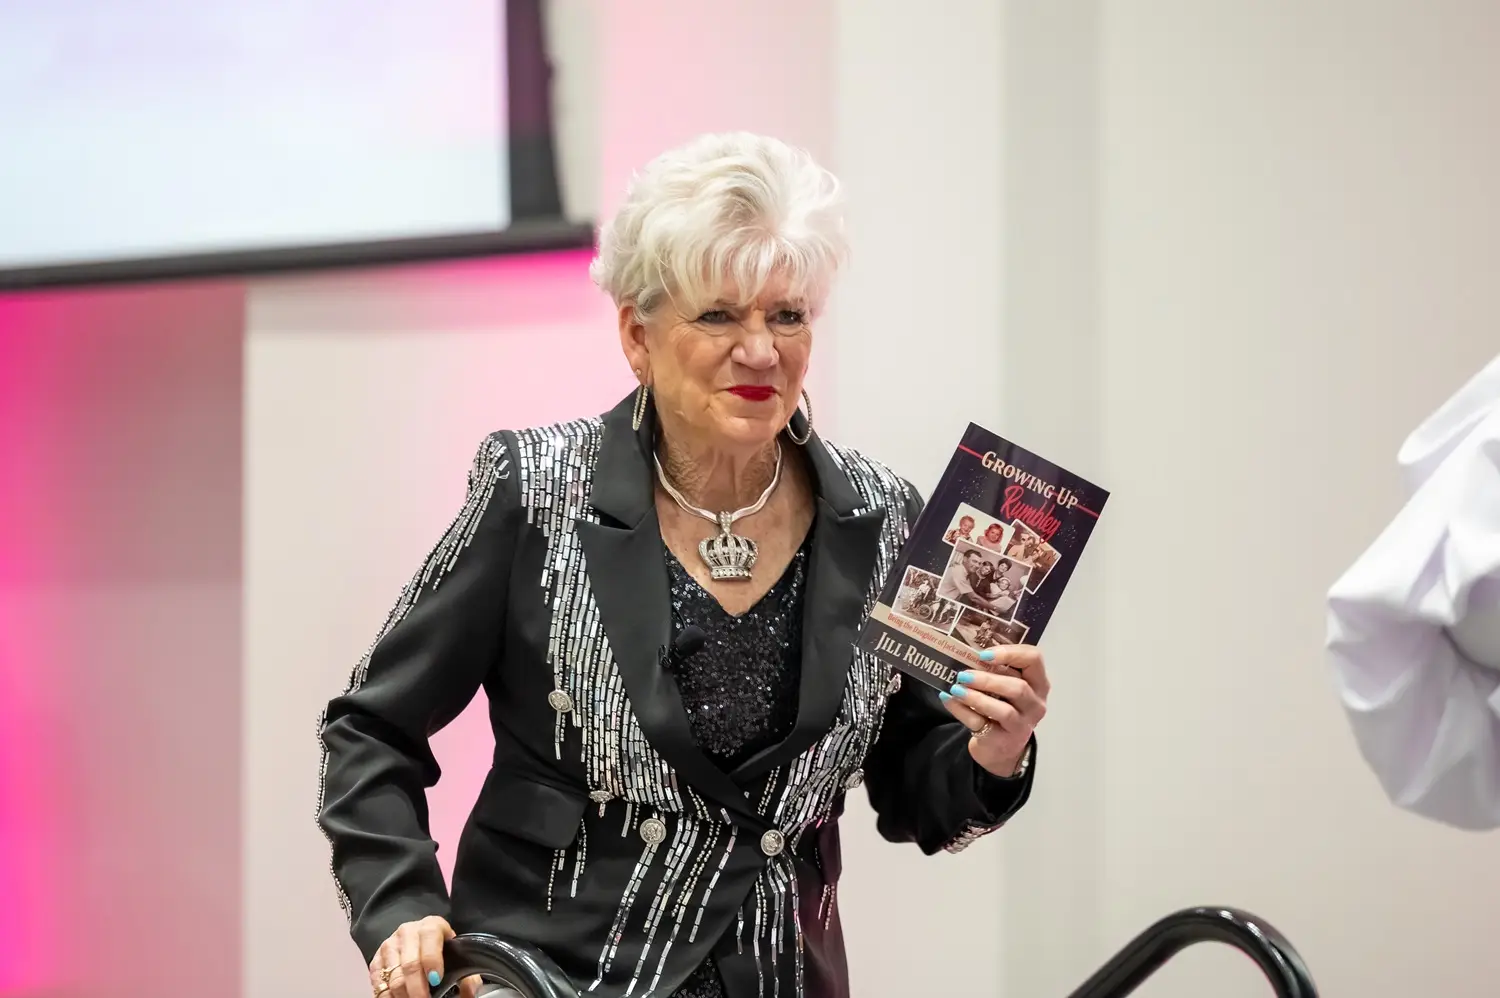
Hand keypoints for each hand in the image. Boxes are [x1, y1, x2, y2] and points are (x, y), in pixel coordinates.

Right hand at [369, 915, 482, 997]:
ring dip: (403, 996)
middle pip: (409, 964)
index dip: (432, 962)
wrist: (415, 935)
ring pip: (393, 977)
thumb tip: (471, 993)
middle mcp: (407, 933)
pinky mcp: (376, 961)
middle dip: (417, 989)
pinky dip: (388, 997)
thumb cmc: (438, 946)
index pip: (430, 940)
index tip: (436, 980)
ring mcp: (389, 946)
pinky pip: (379, 983)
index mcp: (430, 926)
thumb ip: (465, 971)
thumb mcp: (454, 950)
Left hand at [939, 644, 1048, 776]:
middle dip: (988, 679)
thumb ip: (995, 670)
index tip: (983, 655)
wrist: (1000, 745)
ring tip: (956, 689)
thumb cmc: (1003, 705)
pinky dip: (962, 710)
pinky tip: (949, 699)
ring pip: (1004, 711)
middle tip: (963, 675)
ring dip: (976, 697)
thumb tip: (966, 654)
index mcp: (1038, 683)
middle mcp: (1035, 704)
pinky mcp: (1003, 741)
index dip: (1010, 653)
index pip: (1034, 659)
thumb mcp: (1005, 686)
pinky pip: (981, 724)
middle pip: (1019, 688)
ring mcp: (1022, 725)